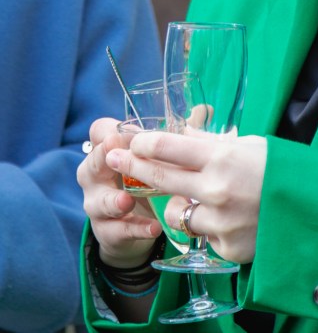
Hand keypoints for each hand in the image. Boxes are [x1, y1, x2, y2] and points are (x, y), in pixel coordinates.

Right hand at [77, 118, 162, 267]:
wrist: (136, 221)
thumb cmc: (150, 175)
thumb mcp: (159, 154)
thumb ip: (177, 132)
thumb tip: (205, 108)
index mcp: (108, 149)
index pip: (100, 131)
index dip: (111, 131)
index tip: (128, 134)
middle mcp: (96, 175)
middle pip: (91, 164)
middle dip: (103, 161)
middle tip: (115, 159)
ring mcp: (98, 204)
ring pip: (99, 202)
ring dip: (114, 201)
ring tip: (128, 201)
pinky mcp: (107, 231)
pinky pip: (117, 230)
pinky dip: (135, 229)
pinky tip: (154, 228)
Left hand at [105, 129, 266, 263]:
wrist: (314, 210)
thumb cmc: (282, 171)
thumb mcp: (249, 145)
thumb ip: (211, 144)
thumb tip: (179, 134)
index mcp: (223, 157)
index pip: (170, 147)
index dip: (144, 143)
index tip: (130, 139)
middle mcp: (216, 189)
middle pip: (161, 177)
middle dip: (133, 166)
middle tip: (114, 157)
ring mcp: (219, 221)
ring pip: (175, 213)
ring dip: (176, 204)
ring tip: (195, 197)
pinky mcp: (225, 247)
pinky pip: (201, 234)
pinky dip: (207, 225)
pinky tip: (228, 217)